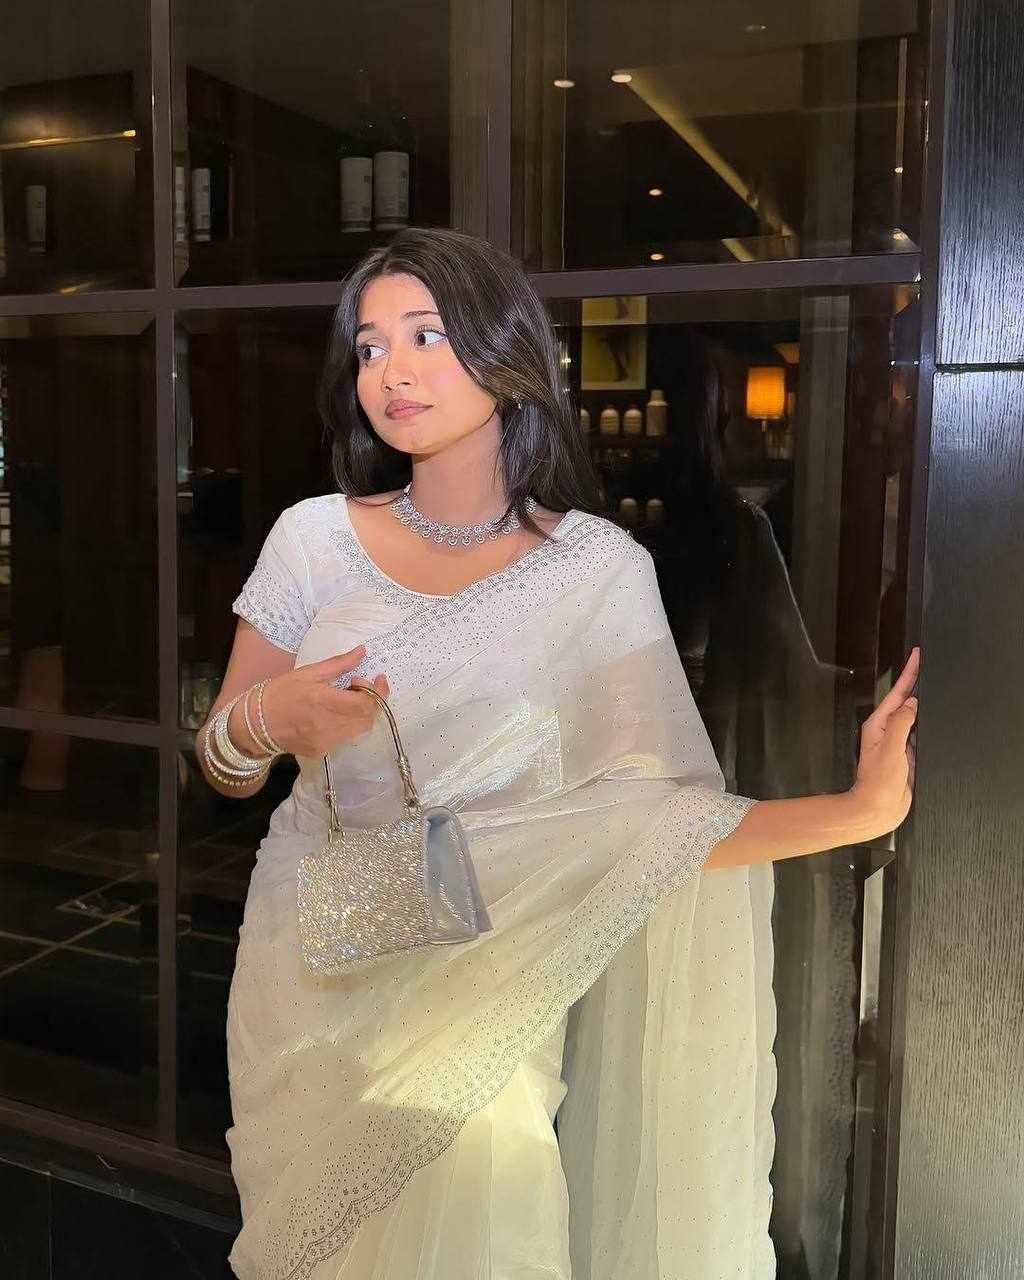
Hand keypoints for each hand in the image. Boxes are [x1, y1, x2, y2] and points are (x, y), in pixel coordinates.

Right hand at [260, 644, 389, 755]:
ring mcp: (326, 741)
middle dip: (373, 701)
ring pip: (360, 729)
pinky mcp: (322, 751)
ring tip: (348, 699)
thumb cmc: (280, 693)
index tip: (373, 679)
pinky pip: (345, 738)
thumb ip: (338, 664)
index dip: (377, 691)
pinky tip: (335, 714)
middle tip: (361, 688)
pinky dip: (348, 724)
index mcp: (325, 701)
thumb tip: (362, 652)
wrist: (255, 724)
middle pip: (368, 718)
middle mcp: (329, 725)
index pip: (367, 702)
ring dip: (362, 713)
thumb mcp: (308, 673)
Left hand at [849, 645, 918, 833]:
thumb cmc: (877, 782)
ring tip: (930, 684)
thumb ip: (902, 723)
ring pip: (913, 717)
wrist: (877, 810)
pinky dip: (926, 725)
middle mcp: (887, 731)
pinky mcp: (906, 755)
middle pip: (905, 701)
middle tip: (926, 663)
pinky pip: (918, 734)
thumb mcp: (891, 748)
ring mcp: (897, 743)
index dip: (909, 673)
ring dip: (921, 703)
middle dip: (916, 683)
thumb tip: (912, 704)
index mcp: (879, 725)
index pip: (897, 693)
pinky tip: (931, 719)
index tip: (917, 656)